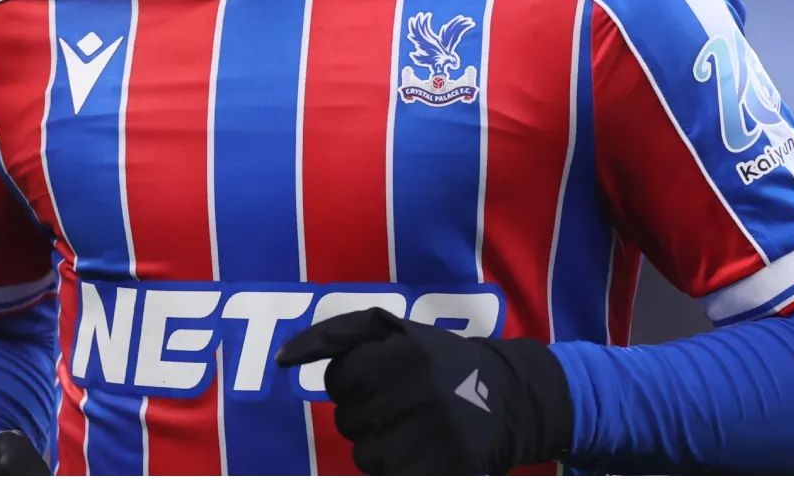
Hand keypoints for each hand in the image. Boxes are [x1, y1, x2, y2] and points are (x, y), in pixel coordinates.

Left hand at [275, 307, 571, 474]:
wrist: (513, 398)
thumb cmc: (441, 361)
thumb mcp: (392, 329)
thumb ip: (333, 335)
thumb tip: (280, 361)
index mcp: (396, 355)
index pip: (338, 380)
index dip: (361, 381)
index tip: (392, 377)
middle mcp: (410, 394)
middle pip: (348, 420)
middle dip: (372, 413)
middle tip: (411, 402)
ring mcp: (426, 437)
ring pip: (365, 455)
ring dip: (386, 445)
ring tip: (422, 427)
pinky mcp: (439, 471)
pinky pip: (390, 476)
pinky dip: (402, 468)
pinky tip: (426, 451)